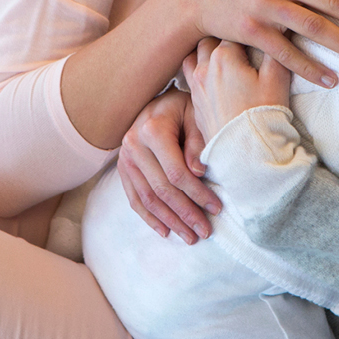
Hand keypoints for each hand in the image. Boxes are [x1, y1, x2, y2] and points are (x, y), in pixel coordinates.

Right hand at [116, 88, 220, 243]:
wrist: (157, 102)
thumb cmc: (183, 108)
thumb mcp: (195, 115)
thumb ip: (197, 141)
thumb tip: (199, 173)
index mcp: (153, 130)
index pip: (176, 173)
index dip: (197, 194)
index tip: (216, 208)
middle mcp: (133, 146)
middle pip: (162, 190)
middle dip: (185, 214)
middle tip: (204, 232)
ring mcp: (124, 159)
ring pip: (148, 199)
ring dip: (170, 221)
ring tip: (189, 237)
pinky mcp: (122, 169)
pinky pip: (134, 199)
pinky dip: (150, 218)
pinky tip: (165, 231)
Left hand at [187, 39, 291, 141]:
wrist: (246, 152)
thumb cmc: (263, 113)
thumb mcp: (276, 78)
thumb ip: (276, 50)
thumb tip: (280, 30)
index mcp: (223, 56)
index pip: (234, 31)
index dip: (247, 32)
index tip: (256, 35)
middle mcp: (204, 68)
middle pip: (209, 40)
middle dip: (223, 39)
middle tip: (241, 45)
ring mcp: (196, 87)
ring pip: (193, 58)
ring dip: (205, 55)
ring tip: (223, 61)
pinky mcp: (195, 105)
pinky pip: (191, 80)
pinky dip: (200, 74)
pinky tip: (214, 80)